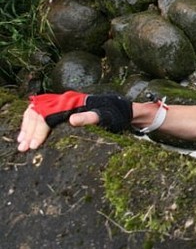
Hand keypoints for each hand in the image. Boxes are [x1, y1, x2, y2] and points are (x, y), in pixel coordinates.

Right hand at [17, 92, 131, 151]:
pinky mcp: (64, 108)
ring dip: (27, 126)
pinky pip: (42, 113)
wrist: (121, 108)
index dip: (38, 130)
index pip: (46, 115)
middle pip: (38, 113)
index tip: (34, 146)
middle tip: (22, 147)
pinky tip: (29, 133)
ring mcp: (63, 103)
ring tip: (22, 142)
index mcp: (70, 102)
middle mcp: (64, 100)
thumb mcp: (106, 117)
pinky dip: (33, 122)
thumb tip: (72, 120)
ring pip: (37, 111)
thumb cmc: (114, 114)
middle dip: (28, 130)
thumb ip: (90, 118)